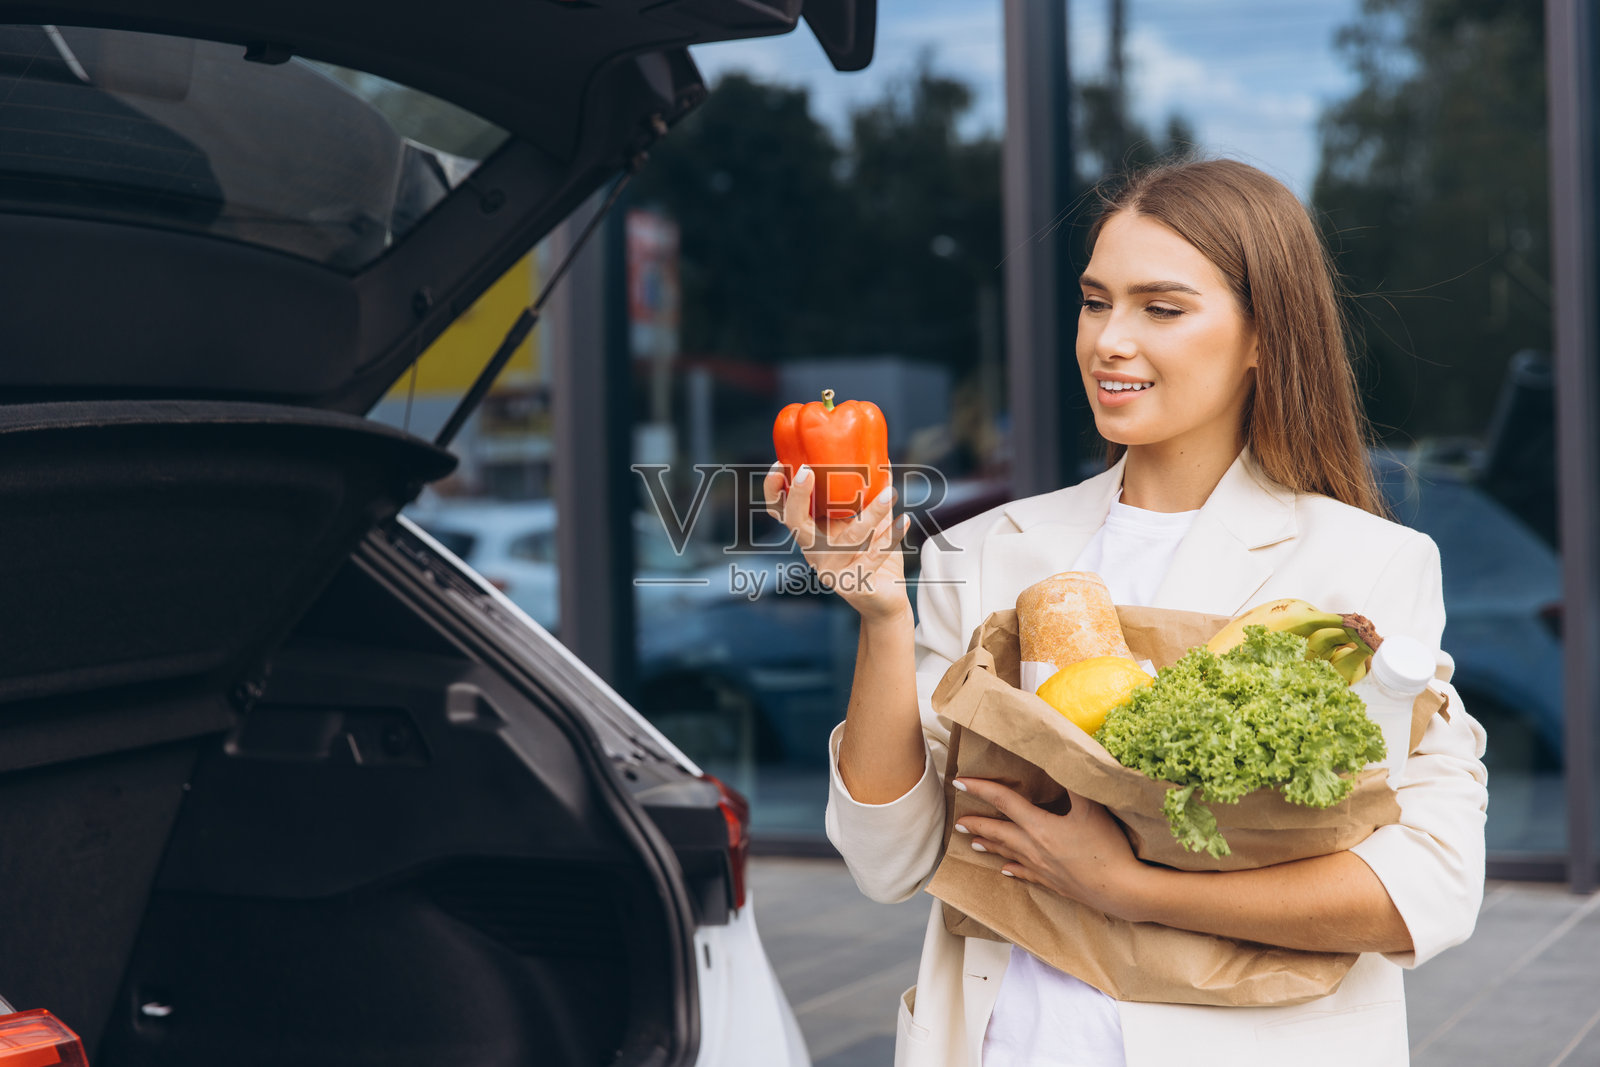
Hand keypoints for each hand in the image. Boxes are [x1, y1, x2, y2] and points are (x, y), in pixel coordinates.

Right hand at [762, 461, 911, 622]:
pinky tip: (905, 520)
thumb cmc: (872, 555)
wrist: (885, 599)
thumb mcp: (865, 523)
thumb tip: (880, 460)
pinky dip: (892, 536)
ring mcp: (831, 570)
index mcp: (811, 534)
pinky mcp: (853, 585)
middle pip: (796, 524)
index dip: (773, 490)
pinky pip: (874, 556)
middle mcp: (814, 552)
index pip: (781, 512)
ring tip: (890, 493)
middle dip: (798, 497)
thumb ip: (867, 497)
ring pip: (850, 538)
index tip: (778, 465)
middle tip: (808, 472)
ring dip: (872, 513)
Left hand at [952, 778, 1150, 919]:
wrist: (1121, 890)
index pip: (1004, 801)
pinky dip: (1014, 870)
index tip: (959, 782)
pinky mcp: (1054, 883)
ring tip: (972, 843)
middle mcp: (1034, 848)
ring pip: (1009, 854)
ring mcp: (1042, 868)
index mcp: (1039, 826)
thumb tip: (1061, 759)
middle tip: (958, 822)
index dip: (981, 789)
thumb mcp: (1093, 809)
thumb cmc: (1107, 848)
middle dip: (978, 824)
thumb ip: (1075, 783)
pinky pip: (1027, 875)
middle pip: (999, 832)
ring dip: (990, 846)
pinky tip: (1005, 871)